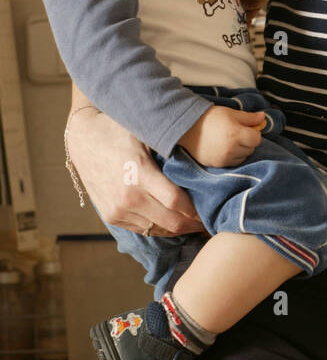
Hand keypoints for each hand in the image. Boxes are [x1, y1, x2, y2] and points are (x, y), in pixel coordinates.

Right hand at [65, 107, 205, 235]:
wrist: (82, 137)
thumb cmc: (119, 129)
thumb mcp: (146, 133)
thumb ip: (169, 150)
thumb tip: (203, 160)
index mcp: (138, 173)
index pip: (177, 202)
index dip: (197, 210)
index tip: (211, 208)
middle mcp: (127, 196)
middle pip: (171, 222)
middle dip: (193, 224)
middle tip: (209, 221)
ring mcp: (117, 209)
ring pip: (158, 229)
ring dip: (178, 228)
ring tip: (194, 222)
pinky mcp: (111, 216)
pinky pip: (142, 229)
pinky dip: (159, 227)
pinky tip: (172, 220)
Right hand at [178, 105, 266, 166]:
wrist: (187, 128)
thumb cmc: (209, 118)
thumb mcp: (231, 113)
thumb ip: (249, 117)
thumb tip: (263, 117)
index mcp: (236, 134)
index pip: (257, 139)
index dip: (254, 133)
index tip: (247, 128)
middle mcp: (232, 149)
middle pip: (251, 149)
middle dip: (248, 141)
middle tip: (237, 133)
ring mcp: (224, 158)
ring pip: (243, 157)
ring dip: (241, 150)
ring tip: (230, 140)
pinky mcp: (217, 165)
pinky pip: (233, 163)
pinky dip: (233, 156)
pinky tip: (224, 148)